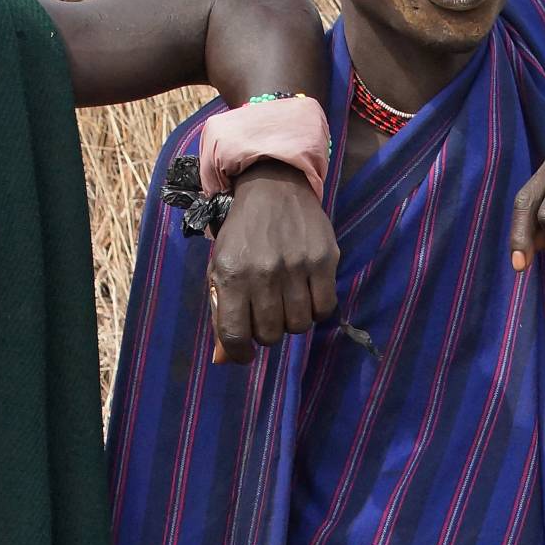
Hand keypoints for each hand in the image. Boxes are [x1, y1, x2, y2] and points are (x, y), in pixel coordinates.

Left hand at [209, 161, 339, 364]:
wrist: (272, 187)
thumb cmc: (242, 233)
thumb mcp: (220, 266)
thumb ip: (222, 310)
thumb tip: (227, 356)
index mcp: (232, 275)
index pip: (235, 335)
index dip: (240, 353)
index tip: (245, 353)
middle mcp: (263, 273)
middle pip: (270, 335)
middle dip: (267, 332)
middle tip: (267, 316)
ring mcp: (296, 267)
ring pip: (299, 326)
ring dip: (292, 322)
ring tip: (287, 303)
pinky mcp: (323, 260)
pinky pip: (324, 309)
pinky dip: (316, 310)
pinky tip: (307, 296)